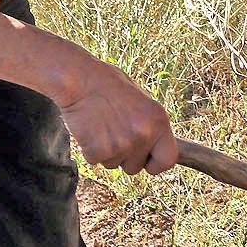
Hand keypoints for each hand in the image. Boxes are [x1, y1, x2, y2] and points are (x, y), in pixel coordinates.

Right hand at [54, 57, 178, 174]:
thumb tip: (153, 147)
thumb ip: (149, 125)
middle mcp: (143, 136)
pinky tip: (89, 129)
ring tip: (100, 127)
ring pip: (114, 165)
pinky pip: (96, 161)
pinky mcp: (98, 152)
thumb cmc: (108, 84)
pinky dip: (90, 150)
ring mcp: (121, 146)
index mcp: (159, 121)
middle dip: (125, 157)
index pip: (168, 160)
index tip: (147, 161)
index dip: (156, 164)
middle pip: (136, 167)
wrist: (79, 79)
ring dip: (107, 152)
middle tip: (114, 134)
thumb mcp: (141, 100)